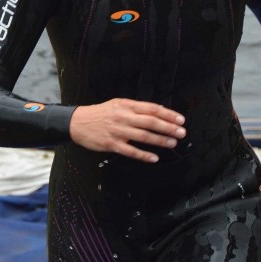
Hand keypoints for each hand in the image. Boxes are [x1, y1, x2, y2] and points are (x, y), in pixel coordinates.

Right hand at [69, 99, 185, 162]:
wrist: (78, 122)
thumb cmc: (101, 113)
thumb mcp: (118, 104)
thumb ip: (137, 108)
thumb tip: (158, 111)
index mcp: (127, 106)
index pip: (152, 109)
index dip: (168, 115)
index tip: (180, 120)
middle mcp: (124, 117)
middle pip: (151, 122)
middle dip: (168, 128)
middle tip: (182, 132)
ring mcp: (118, 131)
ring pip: (143, 136)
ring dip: (160, 141)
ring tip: (172, 143)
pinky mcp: (112, 144)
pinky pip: (131, 151)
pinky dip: (144, 155)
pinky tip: (154, 158)